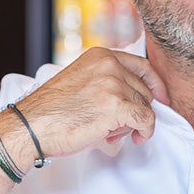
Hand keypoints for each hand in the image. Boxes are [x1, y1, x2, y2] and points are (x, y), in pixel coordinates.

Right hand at [15, 48, 168, 157]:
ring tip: (112, 132)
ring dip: (133, 123)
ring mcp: (114, 85)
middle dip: (136, 110)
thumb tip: (133, 96)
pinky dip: (145, 132)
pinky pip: (146, 120)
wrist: (32, 125)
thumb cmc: (52, 110)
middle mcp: (110, 66)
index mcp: (101, 56)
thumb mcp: (82, 80)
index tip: (161, 97)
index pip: (142, 66)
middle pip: (145, 90)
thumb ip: (106, 81)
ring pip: (145, 107)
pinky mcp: (118, 107)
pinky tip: (135, 138)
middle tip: (117, 125)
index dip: (155, 84)